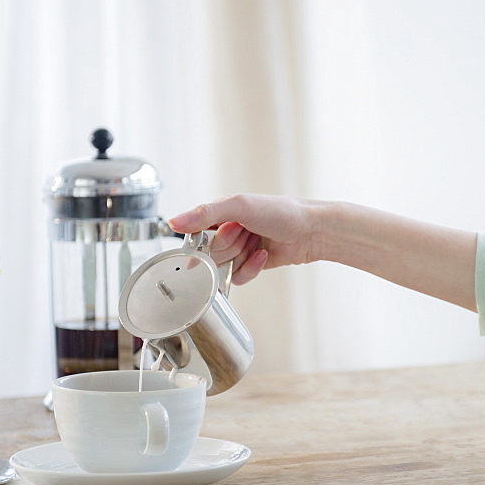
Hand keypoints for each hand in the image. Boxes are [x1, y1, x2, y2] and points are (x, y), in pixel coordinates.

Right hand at [168, 194, 326, 284]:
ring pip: (222, 268)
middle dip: (230, 247)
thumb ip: (205, 213)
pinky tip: (263, 256)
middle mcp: (227, 232)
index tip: (227, 230)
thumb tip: (173, 222)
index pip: (196, 233)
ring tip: (257, 243)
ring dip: (241, 258)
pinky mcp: (250, 265)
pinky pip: (237, 277)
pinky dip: (250, 269)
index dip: (211, 237)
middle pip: (210, 254)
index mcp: (220, 213)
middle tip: (247, 234)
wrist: (310, 231)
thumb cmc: (280, 212)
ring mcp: (239, 249)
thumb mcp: (239, 206)